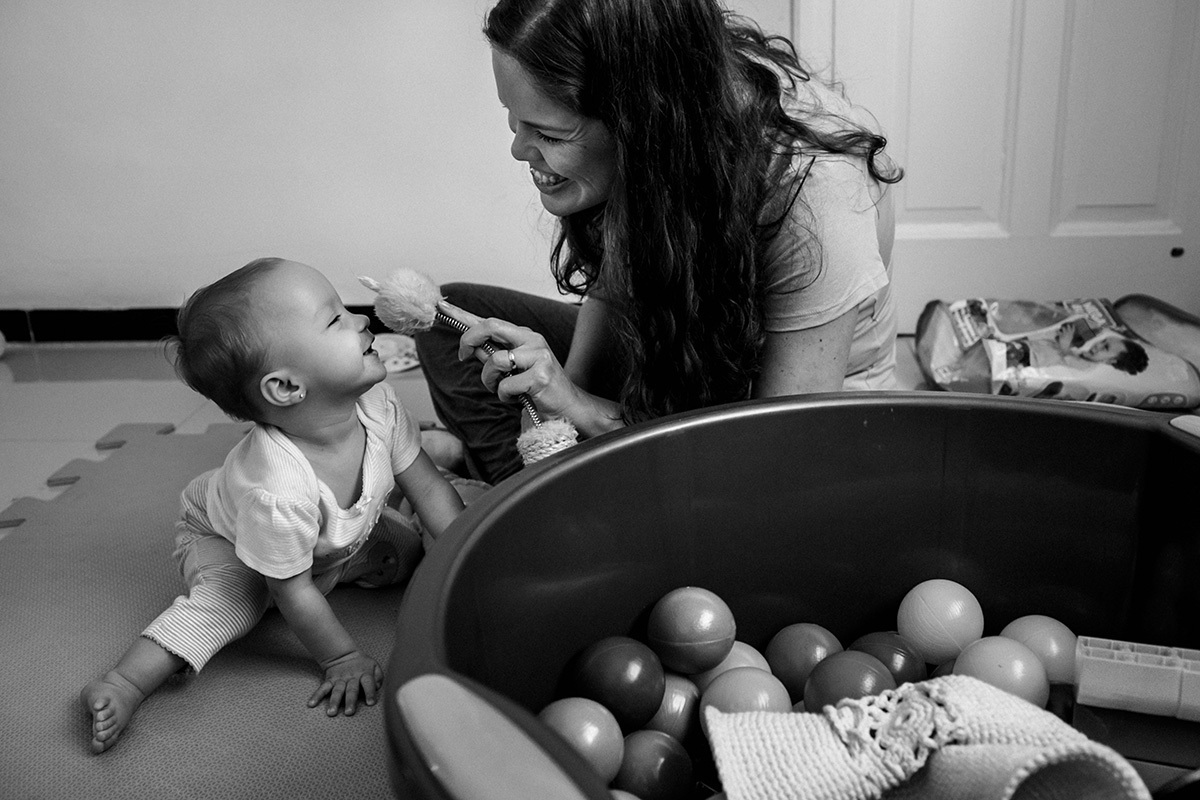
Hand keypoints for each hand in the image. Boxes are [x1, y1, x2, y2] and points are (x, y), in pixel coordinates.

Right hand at [309, 650, 382, 716]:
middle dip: (350, 701)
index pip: (368, 683)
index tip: (371, 703)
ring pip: (337, 691)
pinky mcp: (330, 680)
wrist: (344, 655)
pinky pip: (322, 688)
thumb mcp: (375, 667)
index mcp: (364, 674)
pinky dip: (316, 696)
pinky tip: (311, 704)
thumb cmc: (363, 665)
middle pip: (351, 690)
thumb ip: (378, 678)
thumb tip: (377, 688)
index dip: (370, 692)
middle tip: (349, 713)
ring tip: (331, 713)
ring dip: (334, 702)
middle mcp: (352, 678)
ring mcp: (339, 679)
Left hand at [455, 315, 581, 423]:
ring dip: (489, 380)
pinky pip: (505, 385)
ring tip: (501, 389)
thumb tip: (470, 345)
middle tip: (463, 355)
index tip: (442, 305)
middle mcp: (532, 340)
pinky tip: (516, 398)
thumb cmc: (537, 388)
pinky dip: (504, 396)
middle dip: (469, 339)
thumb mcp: (511, 369)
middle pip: (490, 326)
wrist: (566, 407)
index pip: (490, 321)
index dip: (464, 315)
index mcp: (524, 336)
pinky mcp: (541, 376)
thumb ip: (491, 355)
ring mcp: (539, 356)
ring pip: (495, 361)